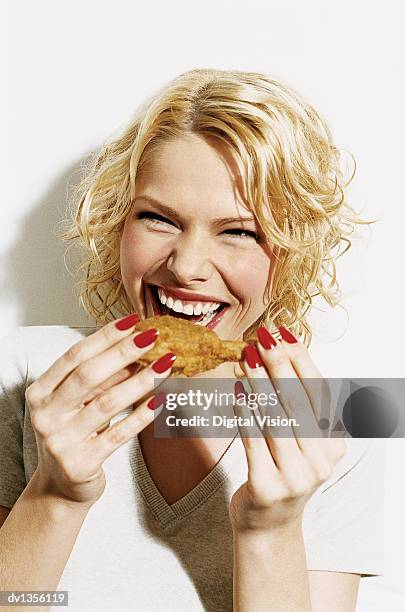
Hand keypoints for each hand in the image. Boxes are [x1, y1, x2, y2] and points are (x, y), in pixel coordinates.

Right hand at [25, 314, 175, 506]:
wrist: (60, 488)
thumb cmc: (72, 435)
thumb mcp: (78, 403)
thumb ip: (101, 378)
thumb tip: (137, 347)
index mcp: (40, 392)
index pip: (75, 356)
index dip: (105, 336)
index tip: (133, 321)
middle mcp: (45, 415)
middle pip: (89, 375)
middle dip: (124, 352)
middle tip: (154, 336)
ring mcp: (61, 441)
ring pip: (108, 403)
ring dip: (141, 380)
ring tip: (166, 364)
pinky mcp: (81, 463)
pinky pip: (119, 434)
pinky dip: (142, 415)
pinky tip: (161, 400)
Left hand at [229, 325, 346, 532]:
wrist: (269, 525)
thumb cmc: (281, 471)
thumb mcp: (299, 440)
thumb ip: (293, 402)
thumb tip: (276, 349)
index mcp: (333, 443)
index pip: (319, 392)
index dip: (301, 359)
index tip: (282, 333)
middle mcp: (321, 460)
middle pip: (298, 401)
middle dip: (278, 364)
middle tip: (261, 338)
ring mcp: (297, 476)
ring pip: (276, 418)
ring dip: (259, 383)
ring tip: (246, 357)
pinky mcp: (268, 487)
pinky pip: (253, 441)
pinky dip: (245, 412)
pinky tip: (236, 390)